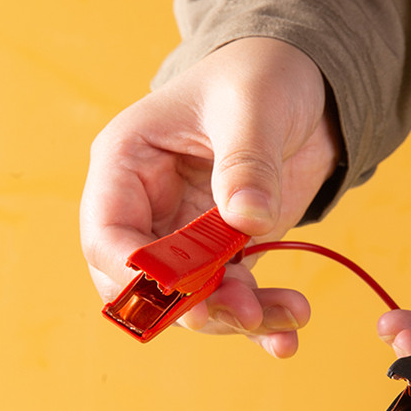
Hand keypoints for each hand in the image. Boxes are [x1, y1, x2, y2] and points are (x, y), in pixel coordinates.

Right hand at [80, 37, 341, 356]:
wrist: (303, 87)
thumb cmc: (261, 77)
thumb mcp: (253, 106)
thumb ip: (247, 162)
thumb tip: (247, 221)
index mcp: (130, 163)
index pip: (107, 233)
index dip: (133, 273)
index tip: (181, 294)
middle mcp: (152, 206)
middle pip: (149, 282)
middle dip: (194, 307)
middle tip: (243, 314)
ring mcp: (191, 234)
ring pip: (196, 300)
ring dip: (237, 319)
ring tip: (290, 317)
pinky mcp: (230, 250)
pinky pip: (235, 296)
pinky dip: (260, 318)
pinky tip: (288, 333)